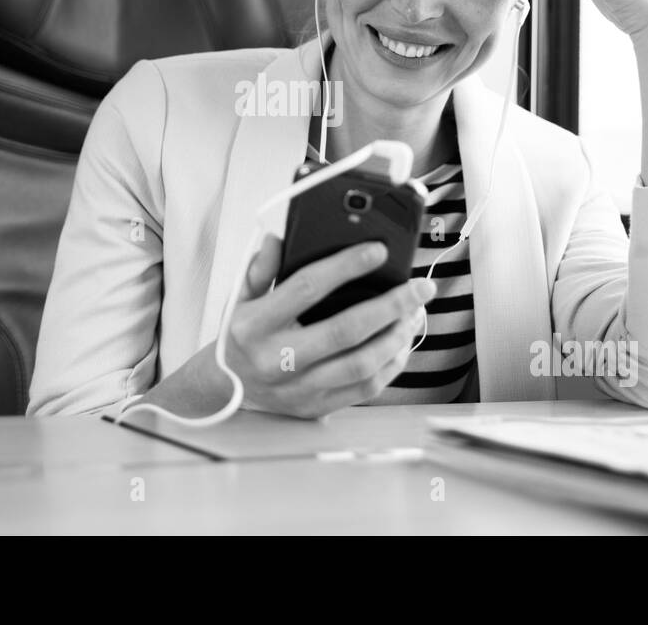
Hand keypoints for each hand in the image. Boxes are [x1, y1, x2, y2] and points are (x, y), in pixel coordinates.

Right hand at [224, 236, 434, 418]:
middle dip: (391, 305)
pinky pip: (365, 388)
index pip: (306, 288)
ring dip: (396, 336)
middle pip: (345, 330)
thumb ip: (259, 269)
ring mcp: (298, 388)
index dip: (346, 266)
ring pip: (361, 363)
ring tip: (415, 313)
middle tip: (419, 286)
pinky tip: (401, 342)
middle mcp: (276, 359)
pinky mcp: (316, 408)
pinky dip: (391, 364)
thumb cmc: (241, 338)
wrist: (227, 391)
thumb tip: (276, 240)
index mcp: (255, 325)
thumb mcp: (239, 299)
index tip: (377, 251)